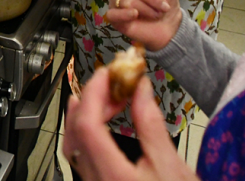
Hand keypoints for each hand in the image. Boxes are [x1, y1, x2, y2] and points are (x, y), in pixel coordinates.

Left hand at [63, 69, 198, 180]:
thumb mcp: (170, 165)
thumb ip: (151, 124)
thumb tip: (141, 89)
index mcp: (112, 175)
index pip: (86, 124)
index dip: (93, 93)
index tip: (106, 74)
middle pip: (75, 132)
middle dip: (89, 100)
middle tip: (110, 82)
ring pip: (73, 144)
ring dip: (84, 114)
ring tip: (104, 96)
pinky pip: (81, 154)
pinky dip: (86, 132)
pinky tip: (99, 121)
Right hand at [108, 0, 182, 51]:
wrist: (168, 27)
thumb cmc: (165, 3)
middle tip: (164, 6)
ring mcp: (115, 3)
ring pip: (127, 1)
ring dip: (147, 9)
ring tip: (155, 14)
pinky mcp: (114, 18)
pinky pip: (114, 14)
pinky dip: (127, 14)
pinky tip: (135, 15)